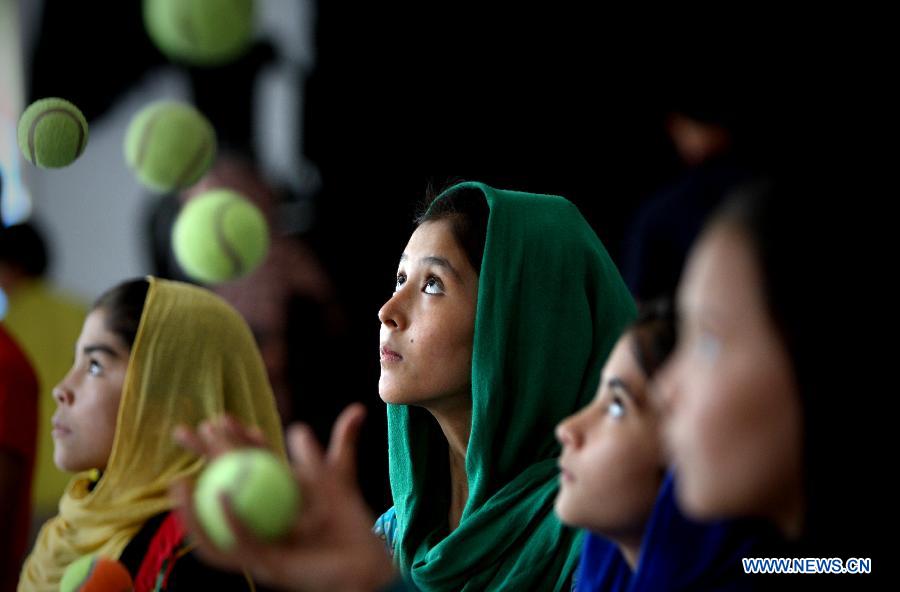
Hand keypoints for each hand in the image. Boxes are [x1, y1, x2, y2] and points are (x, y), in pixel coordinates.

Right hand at [171, 404, 397, 591]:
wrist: (364, 557)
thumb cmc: (350, 518)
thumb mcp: (340, 476)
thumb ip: (344, 443)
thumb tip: (357, 409)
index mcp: (268, 493)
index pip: (241, 461)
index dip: (228, 440)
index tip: (220, 418)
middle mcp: (255, 519)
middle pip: (220, 483)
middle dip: (200, 460)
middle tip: (184, 433)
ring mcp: (256, 544)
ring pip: (212, 527)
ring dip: (191, 507)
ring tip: (178, 484)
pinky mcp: (266, 565)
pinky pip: (241, 543)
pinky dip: (231, 520)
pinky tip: (222, 497)